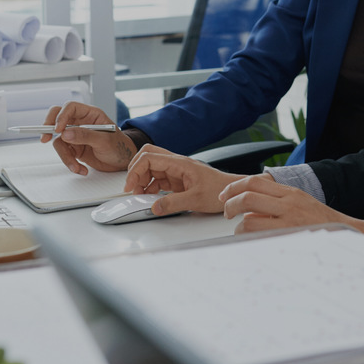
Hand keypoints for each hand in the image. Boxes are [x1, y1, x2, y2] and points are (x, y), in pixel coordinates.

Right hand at [39, 101, 135, 173]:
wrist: (122, 162)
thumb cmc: (119, 146)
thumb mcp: (104, 140)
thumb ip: (85, 135)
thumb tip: (65, 133)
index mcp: (90, 114)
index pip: (70, 108)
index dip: (61, 116)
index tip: (57, 129)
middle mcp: (81, 123)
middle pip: (57, 118)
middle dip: (48, 128)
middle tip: (44, 138)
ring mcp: (76, 136)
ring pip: (59, 141)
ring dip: (65, 156)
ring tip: (76, 167)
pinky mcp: (74, 149)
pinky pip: (65, 154)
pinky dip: (71, 164)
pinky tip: (81, 169)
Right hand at [124, 145, 250, 214]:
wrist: (232, 192)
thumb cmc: (219, 190)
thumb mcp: (195, 200)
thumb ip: (173, 203)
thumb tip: (154, 207)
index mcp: (180, 163)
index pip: (149, 157)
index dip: (135, 170)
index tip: (131, 186)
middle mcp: (176, 163)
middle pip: (147, 156)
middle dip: (135, 170)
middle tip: (133, 188)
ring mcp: (176, 170)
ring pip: (151, 168)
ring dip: (142, 179)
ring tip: (141, 195)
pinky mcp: (178, 179)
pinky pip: (159, 178)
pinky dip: (151, 186)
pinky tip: (151, 196)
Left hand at [218, 176, 363, 239]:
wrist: (348, 233)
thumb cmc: (323, 222)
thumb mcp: (301, 202)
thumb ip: (278, 200)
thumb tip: (250, 207)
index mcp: (290, 192)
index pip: (254, 182)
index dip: (233, 188)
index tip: (224, 196)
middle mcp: (288, 203)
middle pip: (247, 196)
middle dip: (229, 204)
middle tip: (226, 212)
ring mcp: (289, 221)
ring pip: (249, 219)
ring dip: (239, 226)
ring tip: (241, 230)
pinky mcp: (290, 236)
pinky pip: (261, 236)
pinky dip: (251, 237)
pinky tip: (254, 240)